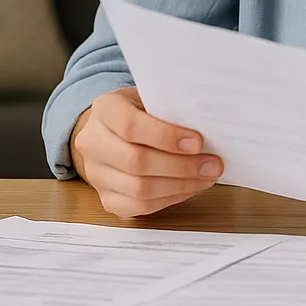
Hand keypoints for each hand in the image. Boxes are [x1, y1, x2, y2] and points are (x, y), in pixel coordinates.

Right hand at [70, 86, 221, 217]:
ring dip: (181, 185)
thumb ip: (173, 110)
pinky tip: (190, 187)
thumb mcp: (154, 98)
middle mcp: (92, 142)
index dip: (167, 137)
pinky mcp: (105, 198)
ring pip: (139, 189)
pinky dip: (170, 199)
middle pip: (136, 162)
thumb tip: (211, 130)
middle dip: (181, 166)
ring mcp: (96, 173)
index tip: (198, 142)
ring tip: (207, 176)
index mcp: (105, 109)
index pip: (130, 126)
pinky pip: (139, 207)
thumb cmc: (142, 111)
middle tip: (213, 165)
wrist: (114, 130)